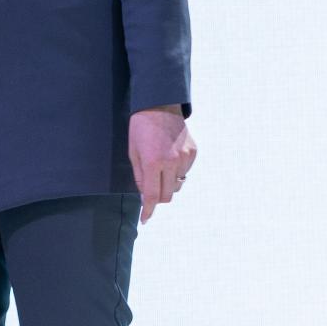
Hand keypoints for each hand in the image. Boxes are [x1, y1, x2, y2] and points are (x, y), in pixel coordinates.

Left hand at [128, 106, 195, 223]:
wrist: (159, 105)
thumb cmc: (140, 129)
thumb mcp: (133, 152)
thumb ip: (139, 177)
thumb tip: (145, 196)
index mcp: (153, 162)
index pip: (152, 196)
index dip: (148, 210)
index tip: (146, 219)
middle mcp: (171, 162)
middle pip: (168, 195)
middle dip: (158, 197)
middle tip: (151, 189)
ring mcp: (185, 157)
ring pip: (177, 185)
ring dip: (168, 183)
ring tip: (160, 166)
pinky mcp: (193, 152)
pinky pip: (185, 172)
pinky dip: (177, 172)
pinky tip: (170, 157)